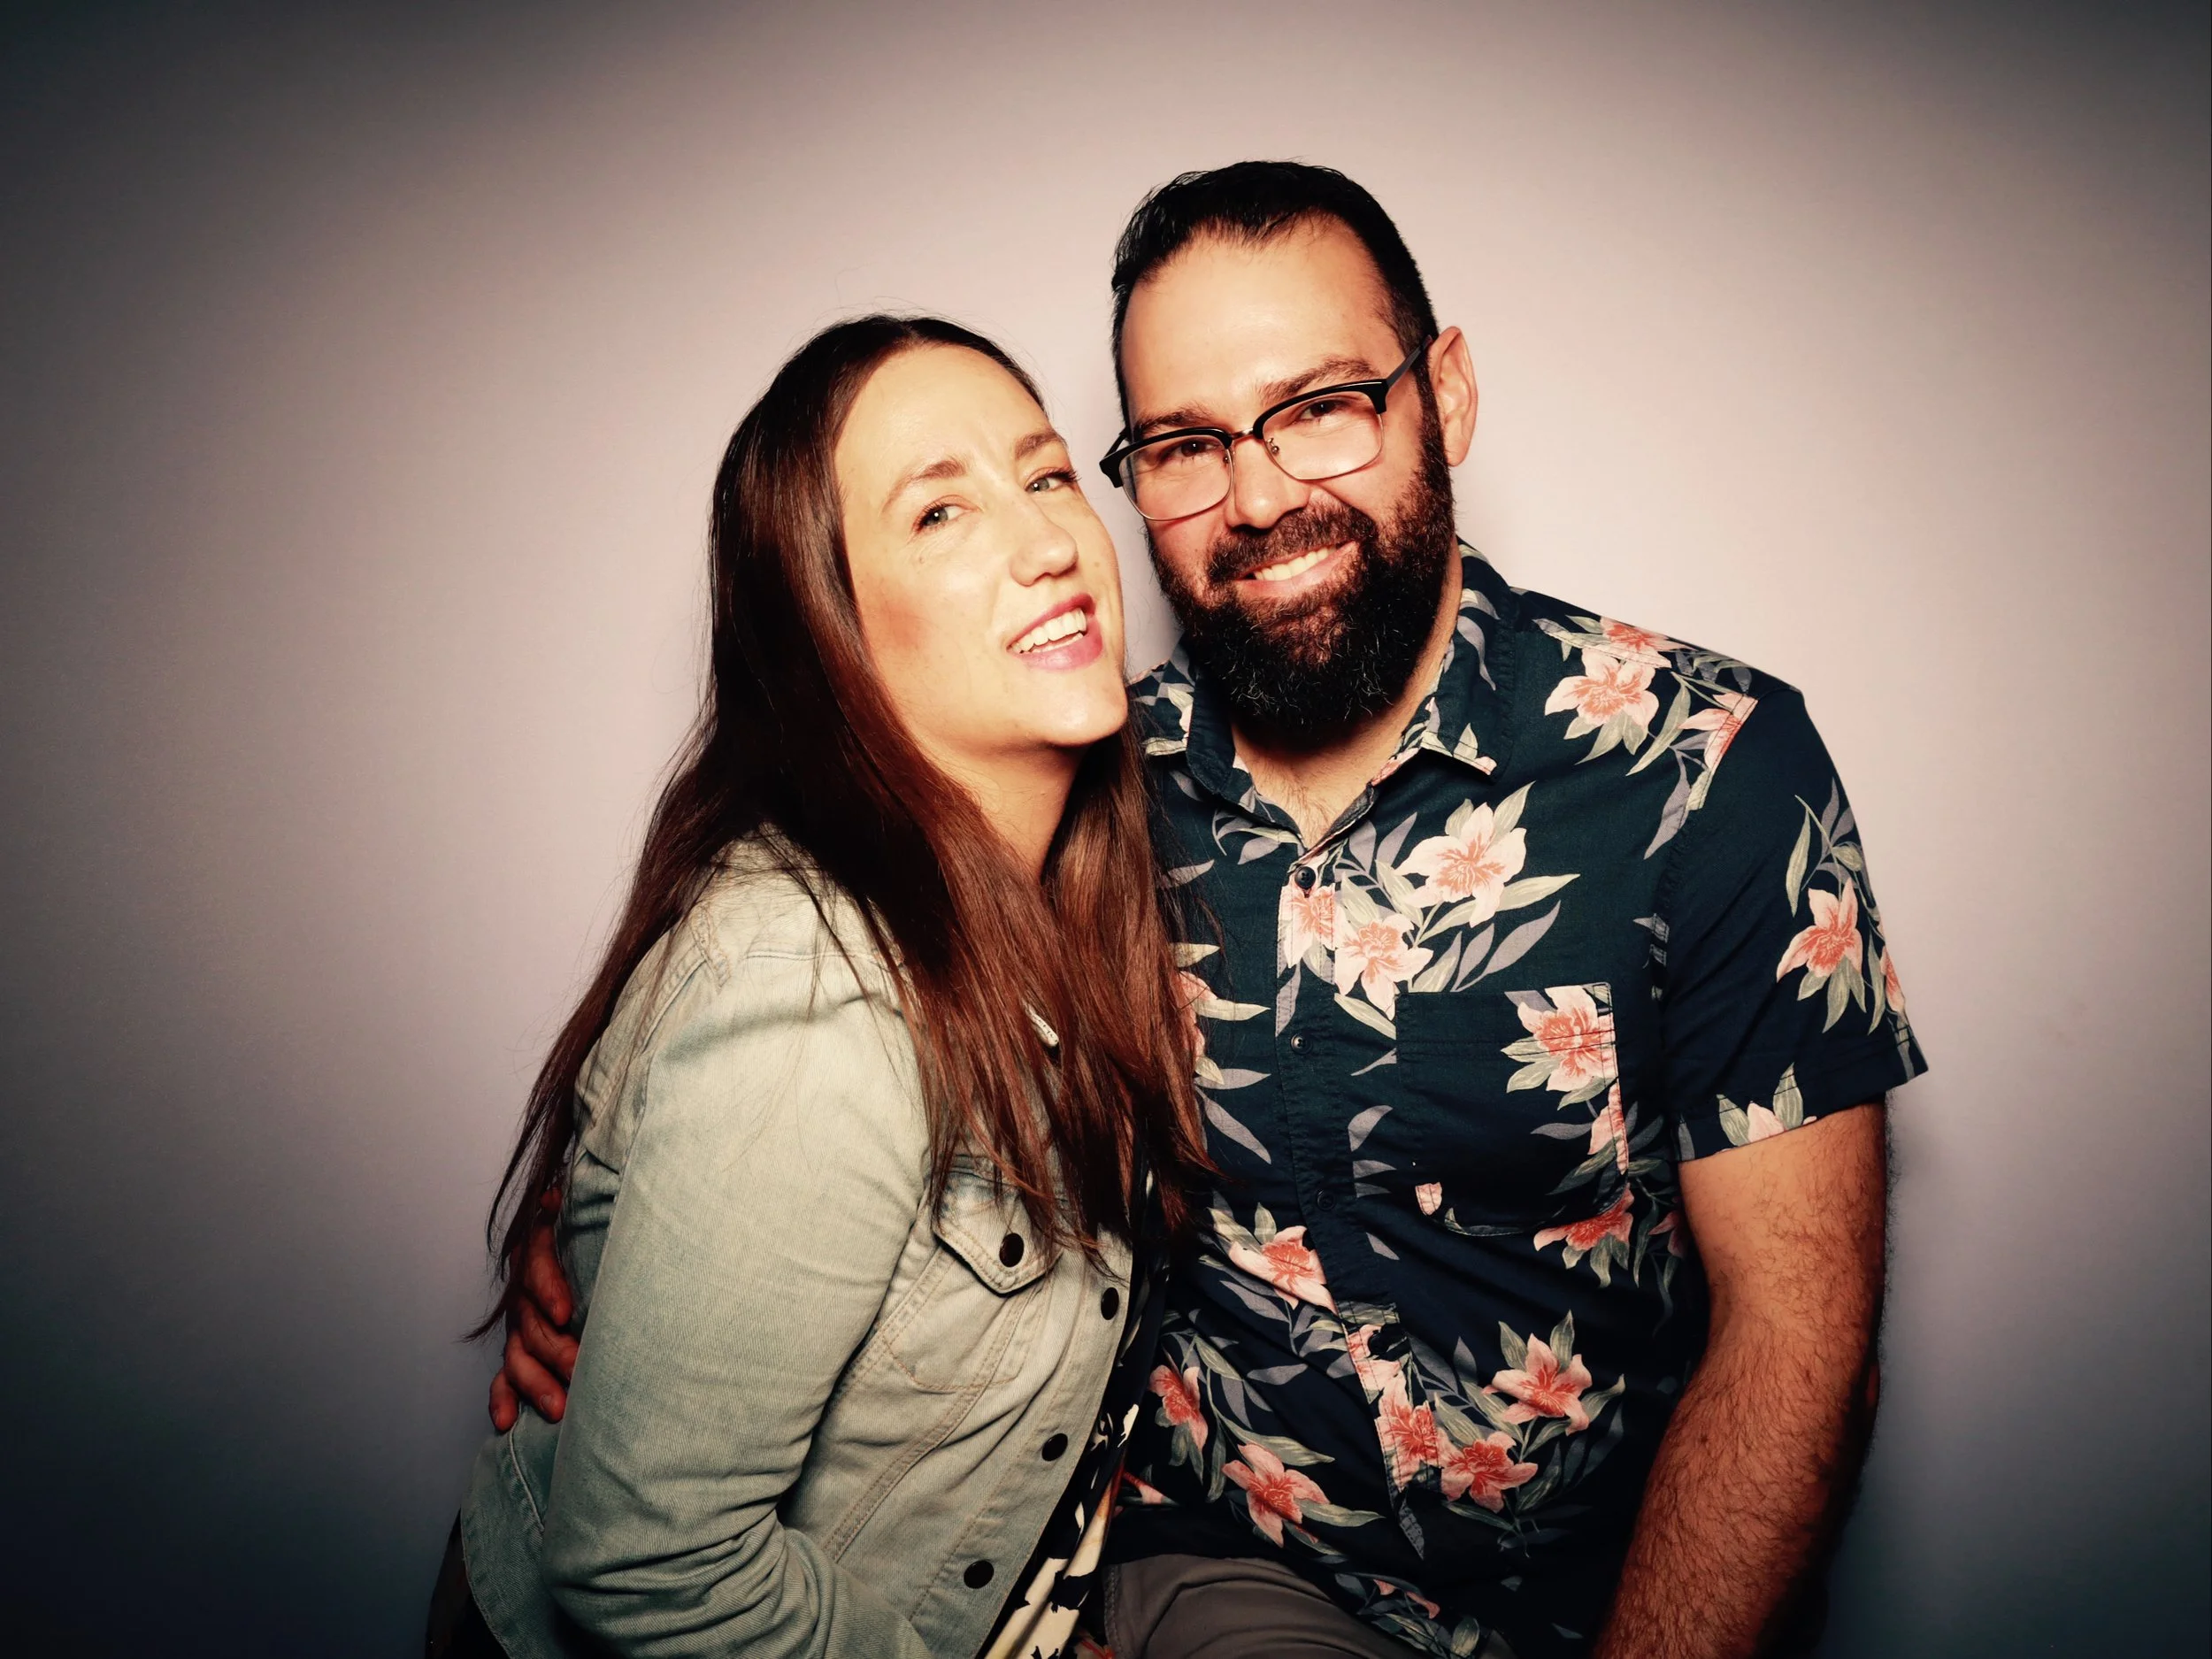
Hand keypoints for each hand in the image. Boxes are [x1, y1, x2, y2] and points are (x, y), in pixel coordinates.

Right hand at [487, 1187, 579, 1430]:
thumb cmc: (592, 1226)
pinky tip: (506, 1422)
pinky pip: (505, 1377)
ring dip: (535, 1384)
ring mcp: (520, 1324)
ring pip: (518, 1355)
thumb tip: (557, 1193)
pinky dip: (503, 1399)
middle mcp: (525, 1290)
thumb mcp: (587, 1207)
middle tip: (579, 1370)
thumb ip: (570, 1203)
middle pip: (531, 1321)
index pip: (536, 1266)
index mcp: (540, 1248)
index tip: (566, 1311)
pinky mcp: (521, 1350)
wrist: (575, 1235)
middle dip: (554, 1350)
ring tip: (558, 1409)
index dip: (548, 1288)